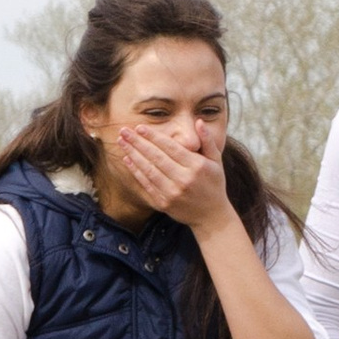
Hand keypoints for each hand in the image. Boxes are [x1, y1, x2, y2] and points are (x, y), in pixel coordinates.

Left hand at [111, 115, 233, 233]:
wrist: (211, 216)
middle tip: (124, 131)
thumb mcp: (217, 161)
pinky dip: (136, 171)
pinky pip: (147, 184)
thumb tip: (198, 121)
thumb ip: (208, 140)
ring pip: (149, 170)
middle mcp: (183, 179)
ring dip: (133, 155)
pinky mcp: (163, 203)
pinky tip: (127, 160)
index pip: (171, 147)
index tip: (140, 128)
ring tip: (122, 142)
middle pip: (156, 157)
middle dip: (138, 142)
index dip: (154, 137)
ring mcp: (172, 192)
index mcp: (196, 166)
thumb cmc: (214, 185)